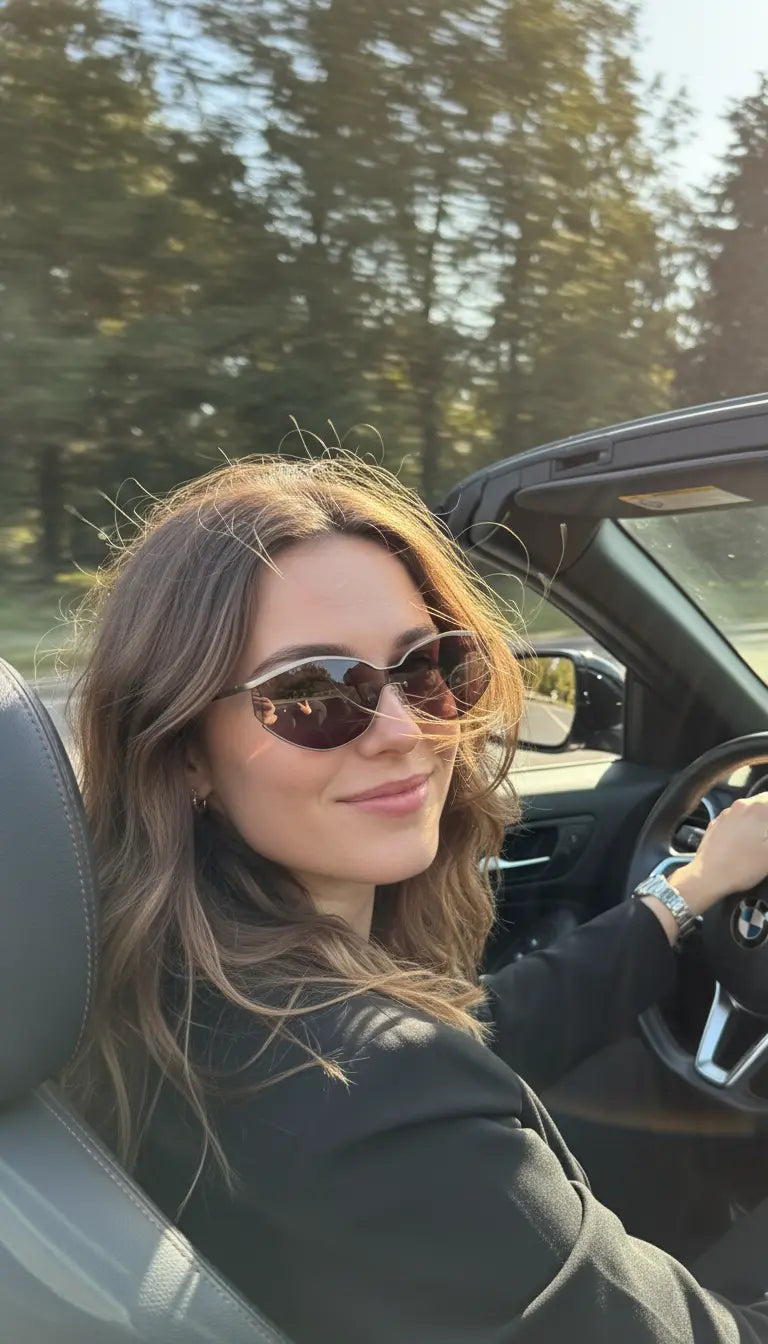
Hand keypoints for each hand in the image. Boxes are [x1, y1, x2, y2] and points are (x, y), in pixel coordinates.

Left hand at [671, 793, 767, 916]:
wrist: (708, 876)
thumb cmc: (743, 866)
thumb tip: (766, 830)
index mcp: (758, 808)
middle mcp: (740, 805)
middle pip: (763, 803)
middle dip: (767, 817)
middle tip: (765, 837)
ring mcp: (726, 814)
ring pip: (748, 811)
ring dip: (757, 821)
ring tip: (759, 841)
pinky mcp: (716, 824)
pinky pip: (736, 820)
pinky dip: (744, 826)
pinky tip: (745, 843)